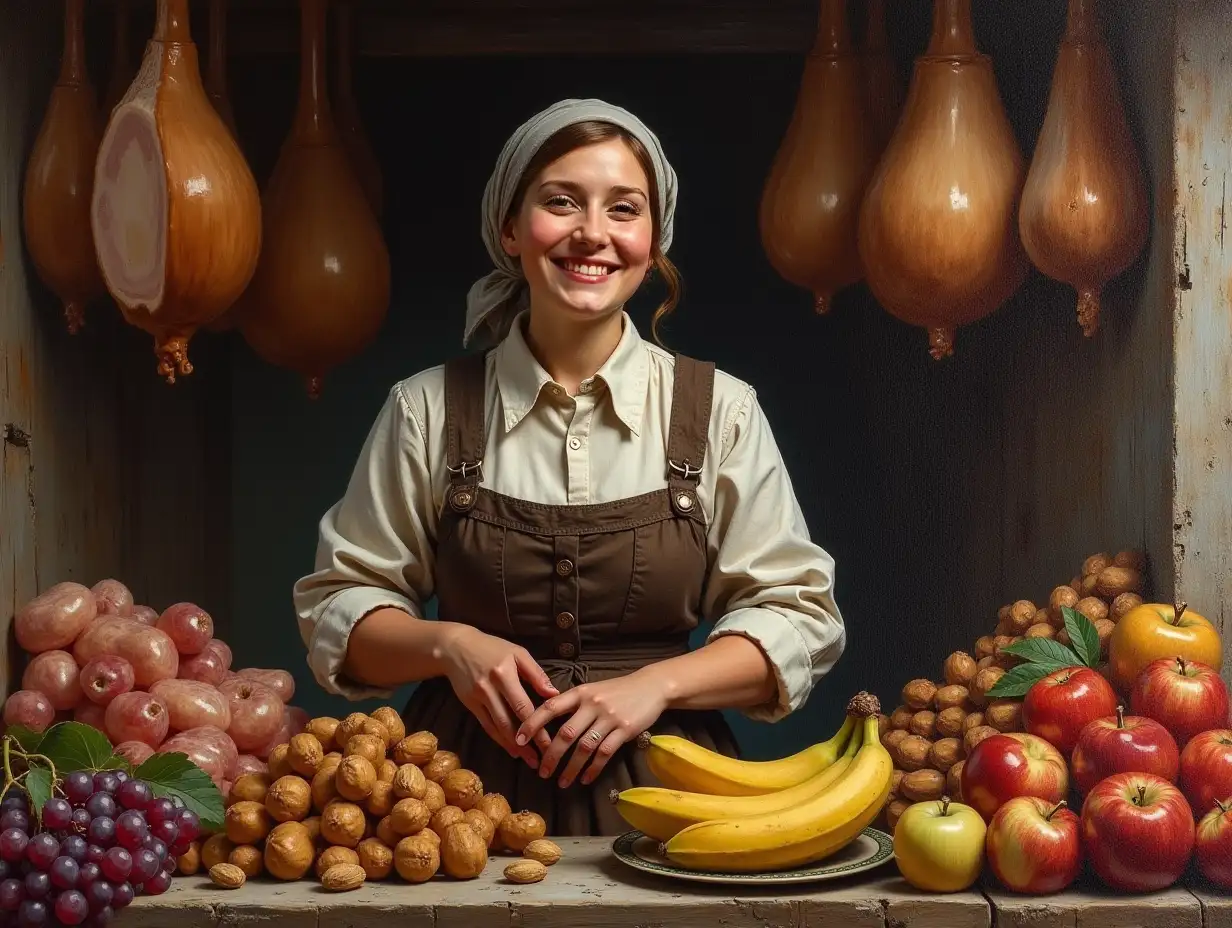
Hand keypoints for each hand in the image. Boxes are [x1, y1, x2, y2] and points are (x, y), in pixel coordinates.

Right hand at [437, 625, 557, 762]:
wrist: (455, 647)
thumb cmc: (492, 648)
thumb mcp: (517, 653)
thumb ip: (536, 674)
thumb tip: (554, 694)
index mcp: (504, 674)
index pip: (523, 706)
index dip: (536, 727)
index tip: (549, 743)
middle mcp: (489, 689)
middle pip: (509, 722)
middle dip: (526, 743)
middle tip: (541, 760)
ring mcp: (478, 698)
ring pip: (496, 727)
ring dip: (513, 746)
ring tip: (528, 759)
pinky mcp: (469, 705)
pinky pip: (486, 726)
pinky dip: (498, 739)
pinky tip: (510, 749)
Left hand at [515, 670, 669, 787]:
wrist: (651, 686)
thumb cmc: (617, 690)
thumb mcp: (592, 690)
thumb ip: (572, 703)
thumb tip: (545, 719)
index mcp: (580, 692)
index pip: (550, 707)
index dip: (532, 723)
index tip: (518, 739)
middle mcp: (592, 704)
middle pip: (565, 733)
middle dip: (551, 755)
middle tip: (542, 772)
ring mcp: (609, 717)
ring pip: (584, 747)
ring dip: (571, 768)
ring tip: (562, 782)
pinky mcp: (624, 730)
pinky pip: (604, 753)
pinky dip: (593, 769)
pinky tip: (585, 779)